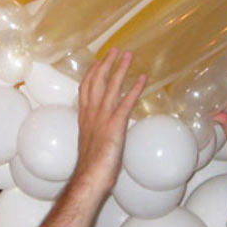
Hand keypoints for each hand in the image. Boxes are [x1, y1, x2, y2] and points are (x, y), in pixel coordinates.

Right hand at [73, 49, 146, 191]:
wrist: (90, 176)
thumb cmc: (91, 167)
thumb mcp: (91, 143)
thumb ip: (97, 132)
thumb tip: (105, 131)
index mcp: (84, 117)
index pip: (85, 88)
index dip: (92, 72)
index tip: (98, 61)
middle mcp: (91, 113)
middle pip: (96, 80)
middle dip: (105, 63)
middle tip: (114, 49)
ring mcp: (102, 117)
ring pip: (111, 86)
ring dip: (120, 68)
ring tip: (128, 55)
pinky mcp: (115, 124)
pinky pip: (126, 101)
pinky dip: (135, 88)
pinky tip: (143, 78)